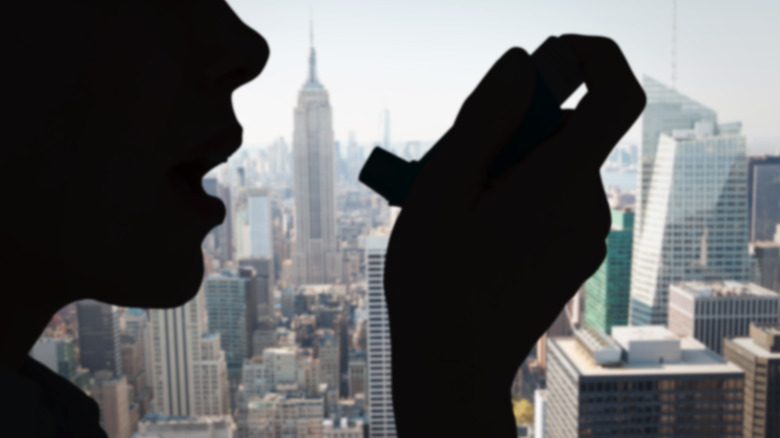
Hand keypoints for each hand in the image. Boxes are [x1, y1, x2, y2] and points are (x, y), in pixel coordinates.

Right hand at [383, 34, 645, 436]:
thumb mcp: (441, 187)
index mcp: (558, 185)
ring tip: (461, 204)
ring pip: (556, 165)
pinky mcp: (576, 254)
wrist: (454, 365)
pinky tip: (479, 226)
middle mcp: (588, 207)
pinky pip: (557, 197)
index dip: (593, 57)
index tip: (546, 59)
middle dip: (516, 125)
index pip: (617, 95)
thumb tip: (522, 64)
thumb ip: (485, 118)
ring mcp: (586, 235)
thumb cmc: (437, 281)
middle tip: (458, 159)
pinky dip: (521, 191)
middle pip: (568, 130)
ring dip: (511, 162)